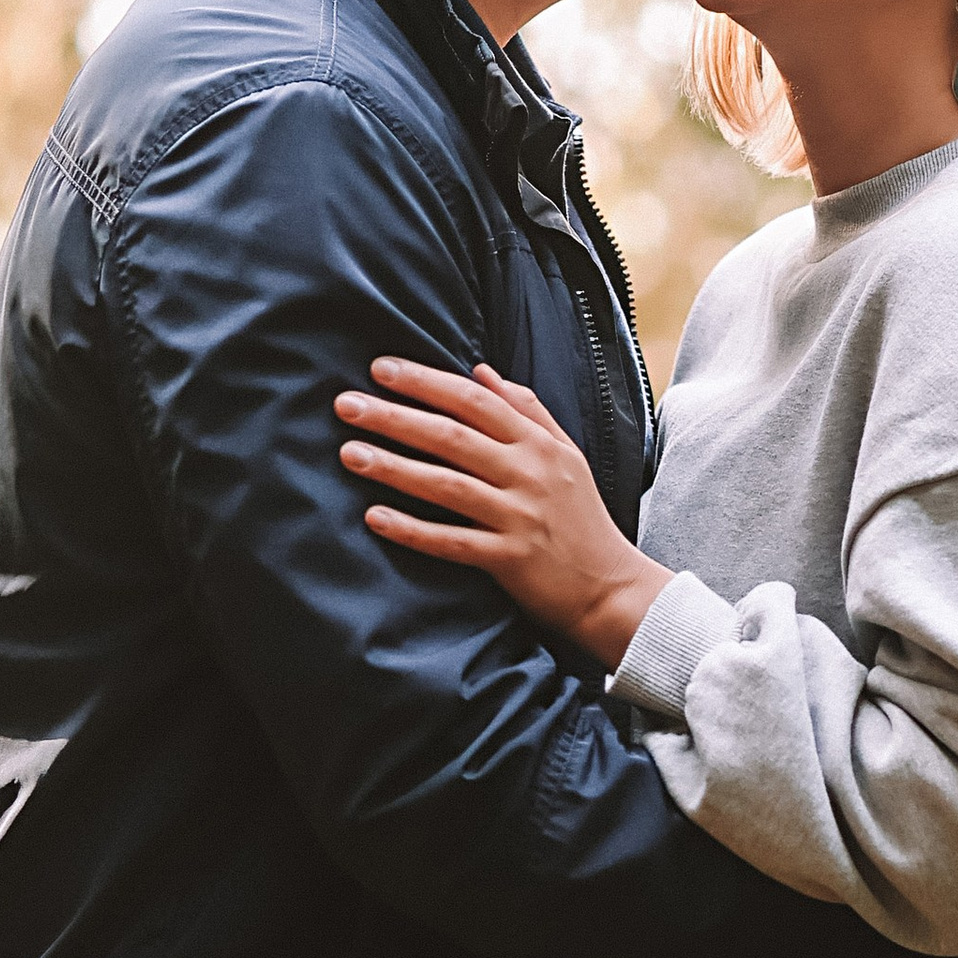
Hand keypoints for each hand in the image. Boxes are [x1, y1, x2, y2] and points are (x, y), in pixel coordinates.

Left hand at [337, 358, 672, 669]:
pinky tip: (375, 518)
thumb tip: (481, 371)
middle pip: (453, 436)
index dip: (426, 381)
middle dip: (395, 417)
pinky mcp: (510, 560)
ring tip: (349, 454)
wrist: (612, 588)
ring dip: (395, 468)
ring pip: (448, 485)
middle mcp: (529, 474)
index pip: (475, 400)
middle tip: (346, 405)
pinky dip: (413, 530)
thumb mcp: (566, 455)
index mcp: (539, 444)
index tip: (380, 369)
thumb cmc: (582, 519)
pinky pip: (453, 542)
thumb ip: (527, 410)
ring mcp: (519, 517)